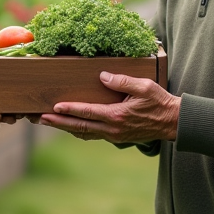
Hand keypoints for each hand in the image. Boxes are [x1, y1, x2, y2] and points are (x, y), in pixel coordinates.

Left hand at [40, 72, 179, 143]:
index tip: (54, 107)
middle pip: (79, 126)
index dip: (70, 110)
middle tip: (40, 118)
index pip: (88, 113)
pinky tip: (70, 126)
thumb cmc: (159, 102)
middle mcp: (112, 129)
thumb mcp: (144, 87)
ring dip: (66, 127)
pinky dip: (79, 130)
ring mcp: (114, 135)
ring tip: (49, 121)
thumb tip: (102, 76)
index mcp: (117, 116)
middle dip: (59, 123)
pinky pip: (93, 134)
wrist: (173, 123)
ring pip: (84, 132)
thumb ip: (122, 81)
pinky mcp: (116, 137)